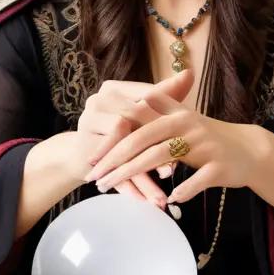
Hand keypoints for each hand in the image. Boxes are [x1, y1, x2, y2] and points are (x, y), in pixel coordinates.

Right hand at [69, 69, 196, 208]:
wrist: (83, 152)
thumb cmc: (121, 128)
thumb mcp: (144, 111)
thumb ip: (165, 94)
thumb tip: (190, 72)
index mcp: (112, 89)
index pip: (145, 101)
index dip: (165, 121)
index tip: (186, 141)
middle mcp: (96, 102)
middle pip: (133, 126)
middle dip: (154, 150)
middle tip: (174, 171)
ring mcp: (87, 126)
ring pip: (123, 152)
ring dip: (142, 177)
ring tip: (161, 197)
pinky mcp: (84, 151)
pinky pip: (111, 171)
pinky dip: (128, 187)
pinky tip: (143, 201)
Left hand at [83, 68, 259, 203]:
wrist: (250, 150)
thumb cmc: (211, 137)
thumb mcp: (187, 118)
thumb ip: (162, 107)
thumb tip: (137, 98)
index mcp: (177, 115)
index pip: (137, 125)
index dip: (113, 140)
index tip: (93, 156)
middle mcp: (187, 126)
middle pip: (143, 141)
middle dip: (116, 161)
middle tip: (95, 178)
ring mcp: (204, 146)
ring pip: (161, 159)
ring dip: (135, 177)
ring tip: (114, 190)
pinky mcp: (219, 166)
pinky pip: (196, 180)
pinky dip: (182, 190)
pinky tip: (167, 200)